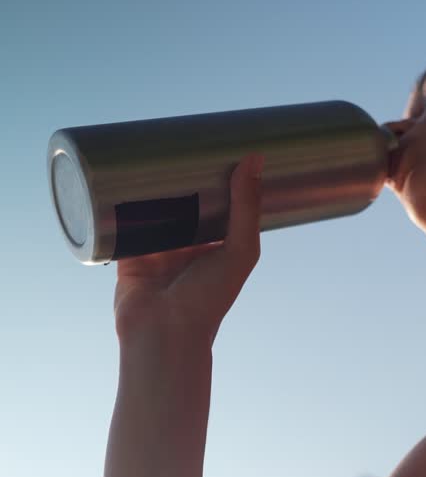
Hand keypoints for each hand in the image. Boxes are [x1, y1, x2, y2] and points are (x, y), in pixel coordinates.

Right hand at [113, 154, 263, 345]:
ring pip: (153, 209)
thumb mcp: (239, 251)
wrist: (164, 333)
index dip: (218, 181)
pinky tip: (118, 176)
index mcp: (216, 249)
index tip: (218, 150)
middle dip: (182, 179)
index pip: (218, 207)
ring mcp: (156, 250)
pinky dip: (120, 204)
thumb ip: (246, 209)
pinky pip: (122, 223)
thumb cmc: (208, 300)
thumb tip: (255, 159)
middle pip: (184, 204)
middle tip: (180, 143)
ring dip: (151, 188)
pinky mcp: (127, 253)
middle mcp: (187, 248)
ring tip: (149, 152)